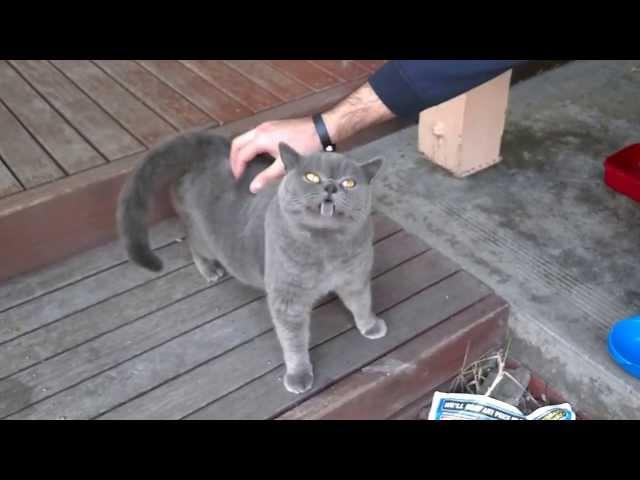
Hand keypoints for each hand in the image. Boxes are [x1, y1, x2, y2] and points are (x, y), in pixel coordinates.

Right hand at [229, 82, 394, 193]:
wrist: (322, 130)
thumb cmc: (306, 146)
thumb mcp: (285, 165)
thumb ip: (267, 176)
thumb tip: (253, 188)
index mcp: (261, 138)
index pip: (241, 154)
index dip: (237, 168)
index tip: (238, 180)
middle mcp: (260, 129)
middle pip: (237, 143)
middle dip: (234, 158)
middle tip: (236, 173)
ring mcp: (267, 126)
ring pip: (245, 138)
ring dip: (241, 151)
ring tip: (243, 166)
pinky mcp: (273, 126)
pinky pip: (254, 136)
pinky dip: (249, 146)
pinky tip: (255, 157)